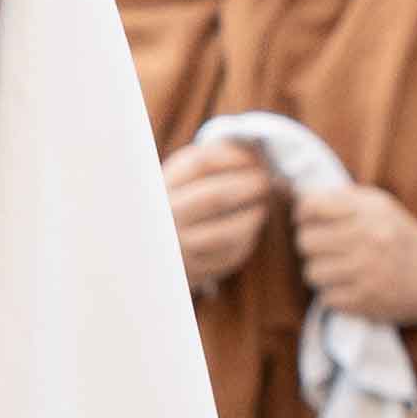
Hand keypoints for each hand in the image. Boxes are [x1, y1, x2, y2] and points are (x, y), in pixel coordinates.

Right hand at [162, 135, 273, 291]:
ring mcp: (178, 246)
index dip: (234, 157)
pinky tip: (250, 227)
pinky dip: (247, 239)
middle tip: (266, 180)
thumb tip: (256, 147)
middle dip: (249, 186)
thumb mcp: (184, 178)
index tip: (255, 157)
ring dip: (252, 215)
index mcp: (162, 184)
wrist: (150, 248)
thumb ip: (213, 159)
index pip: (201, 163)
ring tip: (262, 206)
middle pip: (215, 197)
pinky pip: (229, 255)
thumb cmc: (179, 201)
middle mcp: (165, 216)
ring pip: (226, 232)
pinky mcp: (194, 270)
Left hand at [293, 179, 416, 325]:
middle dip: (310, 244)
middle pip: (305, 241)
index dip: (303, 213)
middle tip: (325, 247)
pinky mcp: (365, 301)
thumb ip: (341, 198)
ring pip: (311, 272)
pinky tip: (350, 286)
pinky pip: (326, 297)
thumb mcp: (379, 205)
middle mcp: (368, 240)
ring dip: (321, 271)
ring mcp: (367, 273)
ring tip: (338, 268)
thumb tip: (298, 199)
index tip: (308, 219)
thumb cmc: (399, 235)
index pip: (311, 206)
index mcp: (369, 212)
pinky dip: (333, 294)